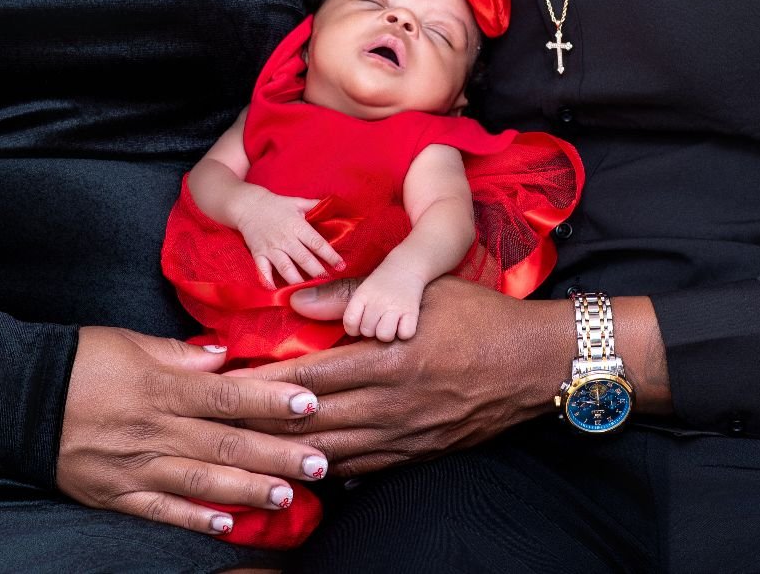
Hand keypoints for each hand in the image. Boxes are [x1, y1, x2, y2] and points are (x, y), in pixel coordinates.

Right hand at [57, 328, 330, 538]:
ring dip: (248, 489)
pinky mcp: (114, 493)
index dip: (270, 401)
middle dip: (277, 454)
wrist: (15, 397)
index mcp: (158, 388)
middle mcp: (151, 430)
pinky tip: (226, 523)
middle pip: (225, 444)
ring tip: (288, 494)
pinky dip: (194, 518)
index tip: (309, 404)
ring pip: (202, 482)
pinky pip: (161, 510)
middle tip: (321, 461)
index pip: (226, 395)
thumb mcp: (127, 342)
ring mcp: (133, 466)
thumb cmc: (76, 362)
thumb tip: (224, 356)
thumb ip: (178, 354)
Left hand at [231, 277, 569, 475]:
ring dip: (287, 451)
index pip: (311, 375)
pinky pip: (362, 466)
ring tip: (248, 448)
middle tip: (223, 420)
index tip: (231, 379)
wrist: (536, 364)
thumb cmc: (480, 317)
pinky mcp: (418, 452)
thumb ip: (356, 295)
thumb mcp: (423, 291)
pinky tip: (300, 464)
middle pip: (312, 420)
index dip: (266, 381)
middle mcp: (394, 403)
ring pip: (331, 450)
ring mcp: (406, 434)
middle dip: (263, 422)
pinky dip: (327, 466)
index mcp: (391, 358)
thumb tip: (298, 302)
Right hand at [235, 187, 344, 288]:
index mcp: (298, 226)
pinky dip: (268, 281)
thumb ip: (316, 206)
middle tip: (327, 281)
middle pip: (303, 258)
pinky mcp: (258, 254)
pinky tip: (275, 290)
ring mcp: (271, 248)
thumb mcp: (298, 202)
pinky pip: (263, 270)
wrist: (249, 206)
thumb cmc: (277, 205)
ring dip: (297, 280)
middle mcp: (285, 239)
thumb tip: (335, 205)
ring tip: (307, 289)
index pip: (317, 243)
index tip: (341, 266)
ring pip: (285, 268)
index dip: (330, 255)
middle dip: (316, 271)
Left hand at [344, 262, 427, 340]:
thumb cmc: (381, 284)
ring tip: (390, 324)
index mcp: (363, 295)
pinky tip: (403, 323)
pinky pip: (405, 334)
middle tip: (379, 320)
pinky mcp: (412, 311)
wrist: (406, 267)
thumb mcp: (363, 290)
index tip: (360, 324)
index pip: (350, 321)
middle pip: (367, 331)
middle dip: (372, 330)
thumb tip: (352, 334)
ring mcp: (395, 306)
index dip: (353, 329)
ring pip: (384, 335)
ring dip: (387, 334)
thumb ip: (356, 309)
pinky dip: (404, 332)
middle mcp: (378, 301)